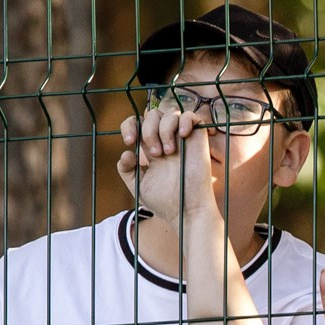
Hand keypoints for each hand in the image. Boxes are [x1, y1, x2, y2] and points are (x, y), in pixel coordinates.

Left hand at [115, 107, 218, 226]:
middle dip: (148, 130)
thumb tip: (127, 152)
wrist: (186, 211)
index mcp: (151, 148)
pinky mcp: (198, 139)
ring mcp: (182, 139)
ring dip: (164, 129)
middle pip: (152, 115)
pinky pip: (191, 116)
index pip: (138, 123)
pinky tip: (182, 135)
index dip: (129, 126)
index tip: (130, 141)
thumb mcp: (138, 187)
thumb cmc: (165, 202)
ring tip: (169, 152)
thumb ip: (127, 170)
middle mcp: (166, 140)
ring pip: (170, 113)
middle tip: (155, 154)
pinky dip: (185, 120)